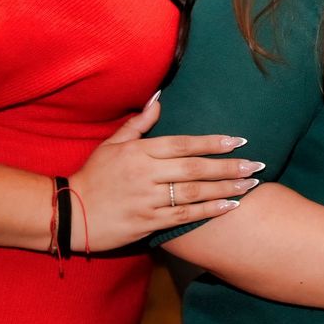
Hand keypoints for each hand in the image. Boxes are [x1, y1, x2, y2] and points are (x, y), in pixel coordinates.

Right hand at [67, 96, 259, 249]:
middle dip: (229, 166)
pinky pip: (183, 217)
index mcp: (139, 152)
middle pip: (194, 168)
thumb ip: (138, 124)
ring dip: (225, 188)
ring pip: (193, 193)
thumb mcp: (111, 145)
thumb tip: (159, 99)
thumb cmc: (93, 176)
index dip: (213, 142)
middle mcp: (145, 174)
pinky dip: (208, 211)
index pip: (183, 144)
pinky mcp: (146, 223)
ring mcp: (146, 200)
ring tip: (250, 184)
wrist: (68, 214)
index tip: (238, 141)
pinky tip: (230, 206)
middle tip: (256, 164)